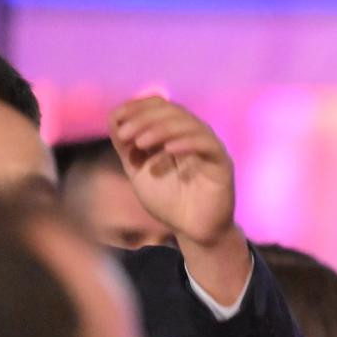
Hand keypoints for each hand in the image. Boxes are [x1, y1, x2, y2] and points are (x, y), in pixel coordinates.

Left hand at [109, 97, 236, 249]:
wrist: (191, 231)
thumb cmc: (167, 201)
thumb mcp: (137, 171)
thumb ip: (126, 146)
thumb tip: (115, 117)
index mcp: (174, 133)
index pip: (159, 105)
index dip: (137, 107)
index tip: (118, 121)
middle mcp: (193, 135)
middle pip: (172, 111)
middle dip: (144, 118)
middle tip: (125, 134)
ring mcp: (209, 147)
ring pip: (188, 124)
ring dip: (161, 128)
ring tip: (140, 143)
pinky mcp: (222, 163)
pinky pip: (206, 144)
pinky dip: (186, 143)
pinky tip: (168, 150)